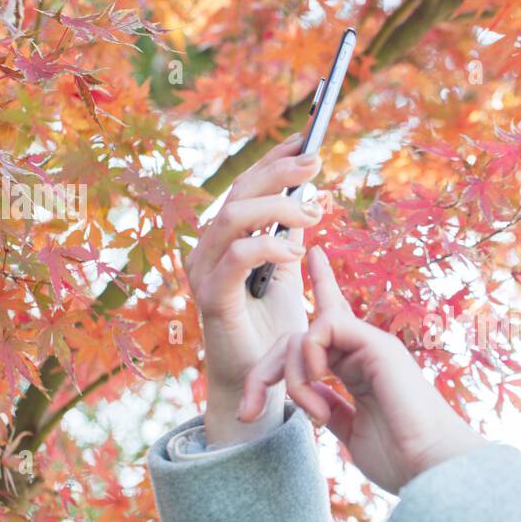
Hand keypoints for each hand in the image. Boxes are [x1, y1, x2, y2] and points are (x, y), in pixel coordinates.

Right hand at [183, 131, 324, 444]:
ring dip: (275, 206)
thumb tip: (307, 199)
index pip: (245, 186)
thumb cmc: (272, 330)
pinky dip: (267, 246)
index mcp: (223, 239)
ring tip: (314, 212)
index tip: (306, 138)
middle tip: (316, 161)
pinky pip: (236, 258)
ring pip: (232, 216)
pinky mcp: (212, 299)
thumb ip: (287, 238)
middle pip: (237, 192)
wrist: (256, 384)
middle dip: (278, 171)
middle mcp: (207, 249)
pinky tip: (295, 250)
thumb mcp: (287, 275)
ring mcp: (204, 272)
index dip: (273, 159)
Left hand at [236, 245, 488, 493]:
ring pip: (305, 334)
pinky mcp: (376, 344)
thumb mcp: (350, 431)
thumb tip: (310, 395)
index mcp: (360, 369)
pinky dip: (308, 361)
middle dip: (265, 372)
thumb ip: (331, 406)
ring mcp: (371, 345)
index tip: (313, 255)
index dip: (321, 287)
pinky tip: (322, 392)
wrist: (432, 467)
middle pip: (298, 336)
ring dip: (294, 378)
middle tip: (249, 413)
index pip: (331, 323)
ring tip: (315, 415)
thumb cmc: (400, 458)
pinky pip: (322, 329)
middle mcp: (365, 350)